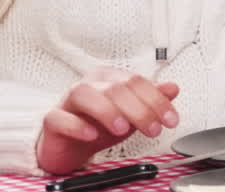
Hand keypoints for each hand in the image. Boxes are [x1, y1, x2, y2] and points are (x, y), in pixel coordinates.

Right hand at [36, 67, 179, 174]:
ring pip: (85, 93)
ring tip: (123, 129)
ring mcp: (67, 100)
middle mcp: (90, 84)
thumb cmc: (102, 125)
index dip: (157, 100)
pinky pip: (59, 117)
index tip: (170, 120)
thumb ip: (152, 100)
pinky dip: (76, 125)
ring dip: (107, 111)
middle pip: (116, 88)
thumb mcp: (133, 113)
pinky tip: (91, 134)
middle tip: (152, 129)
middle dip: (139, 110)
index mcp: (111, 78)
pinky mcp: (52, 119)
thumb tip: (172, 88)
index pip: (137, 81)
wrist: (73, 146)